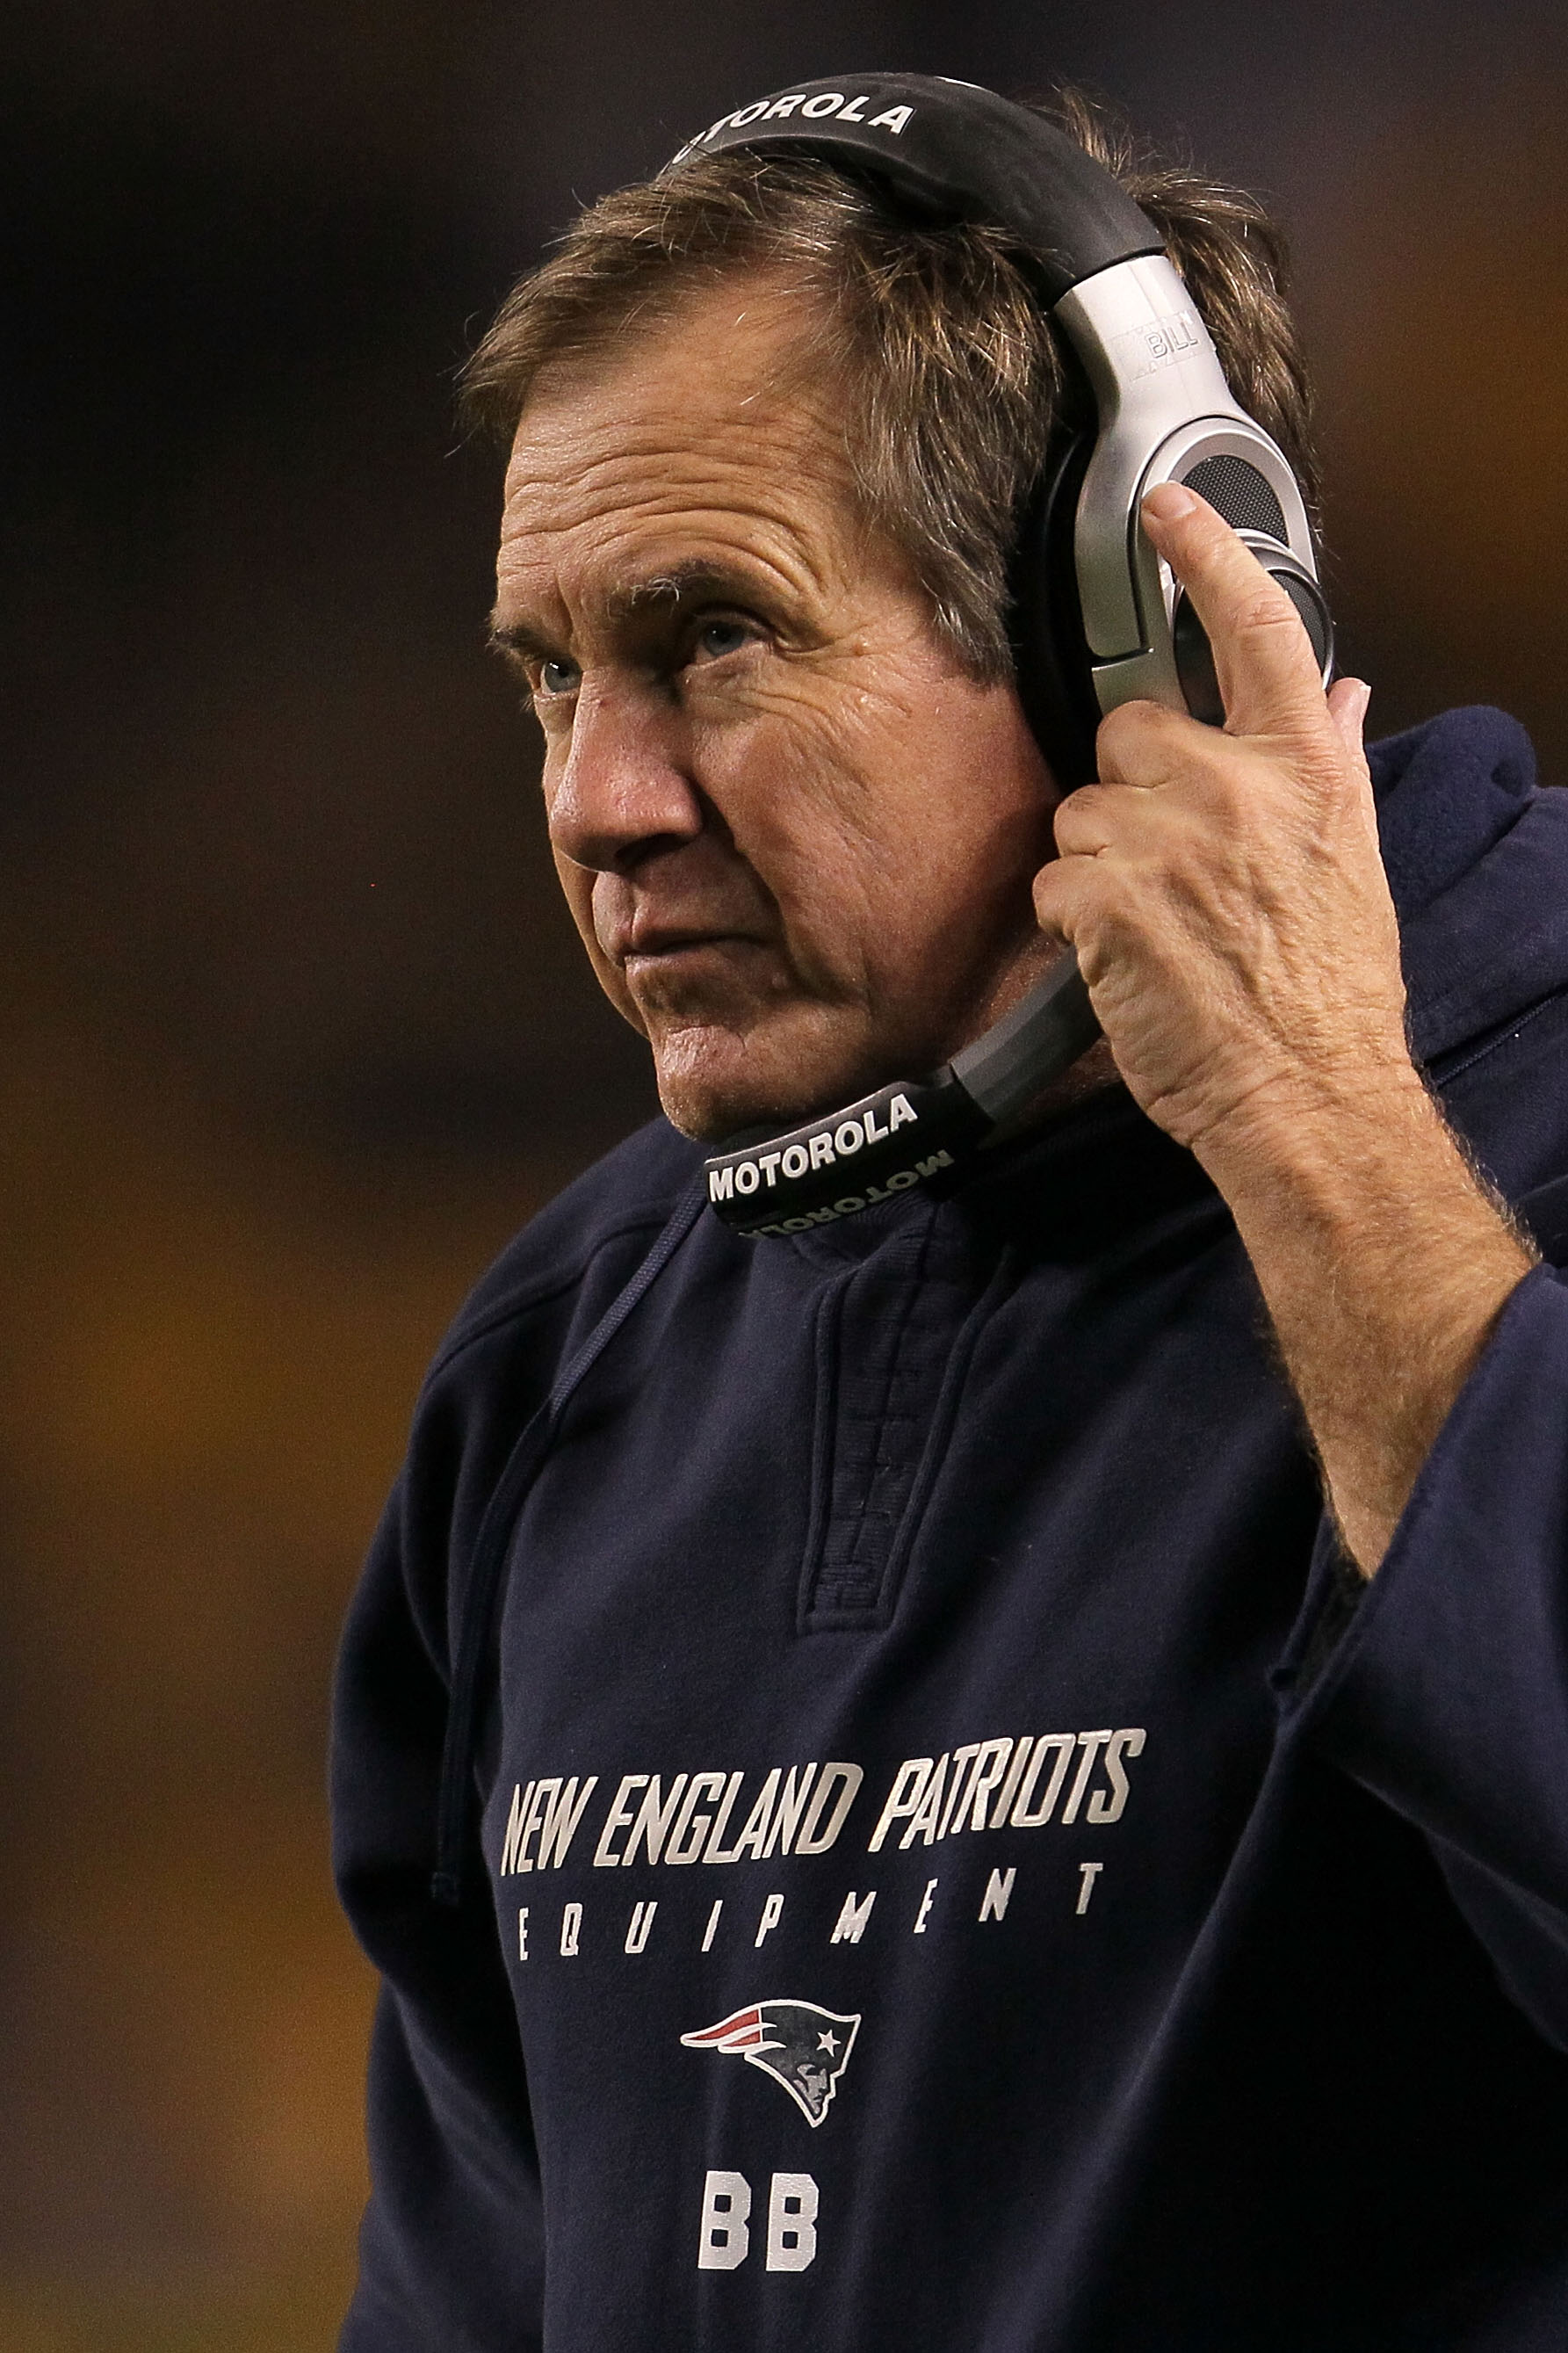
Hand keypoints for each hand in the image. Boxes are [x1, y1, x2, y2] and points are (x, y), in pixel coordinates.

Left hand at [1037, 484, 1533, 1575]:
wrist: (1306, 1095)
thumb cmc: (1331, 993)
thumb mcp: (1355, 863)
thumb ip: (1334, 766)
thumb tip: (1341, 696)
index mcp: (1307, 767)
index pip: (1256, 630)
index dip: (1206, 556)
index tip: (1165, 506)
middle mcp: (1237, 785)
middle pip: (1128, 727)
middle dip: (1129, 785)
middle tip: (1165, 859)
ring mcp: (1168, 838)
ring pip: (1082, 809)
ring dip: (1098, 862)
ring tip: (1154, 926)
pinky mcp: (1106, 896)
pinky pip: (1055, 877)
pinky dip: (1073, 918)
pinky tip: (1123, 956)